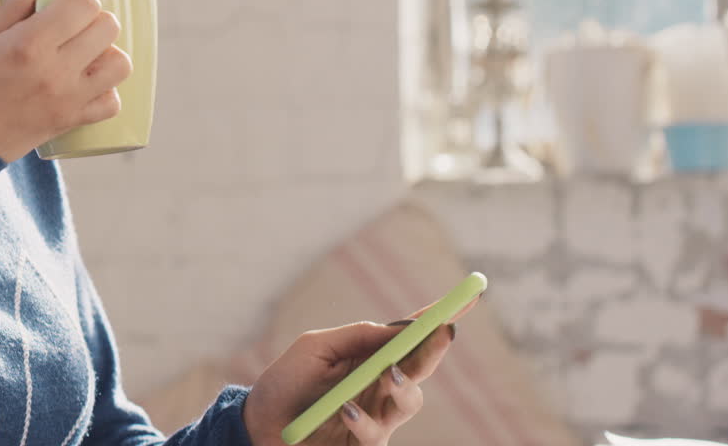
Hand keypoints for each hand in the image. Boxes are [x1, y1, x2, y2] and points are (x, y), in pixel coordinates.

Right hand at [0, 0, 132, 162]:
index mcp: (29, 42)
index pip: (84, 3)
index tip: (63, 6)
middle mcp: (54, 70)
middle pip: (108, 27)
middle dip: (94, 21)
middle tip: (72, 29)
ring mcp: (66, 99)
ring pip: (119, 65)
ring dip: (107, 54)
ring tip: (83, 55)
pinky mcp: (69, 122)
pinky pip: (112, 103)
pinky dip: (105, 92)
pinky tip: (85, 85)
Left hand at [241, 317, 455, 445]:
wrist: (258, 424)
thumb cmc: (286, 383)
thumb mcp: (315, 348)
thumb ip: (355, 336)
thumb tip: (398, 327)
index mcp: (370, 357)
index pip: (411, 337)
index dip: (438, 319)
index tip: (468, 297)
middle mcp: (380, 386)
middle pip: (420, 368)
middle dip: (434, 349)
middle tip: (441, 333)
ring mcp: (375, 417)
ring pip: (409, 402)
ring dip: (404, 386)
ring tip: (389, 372)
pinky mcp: (363, 445)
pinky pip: (377, 437)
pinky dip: (365, 422)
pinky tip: (347, 410)